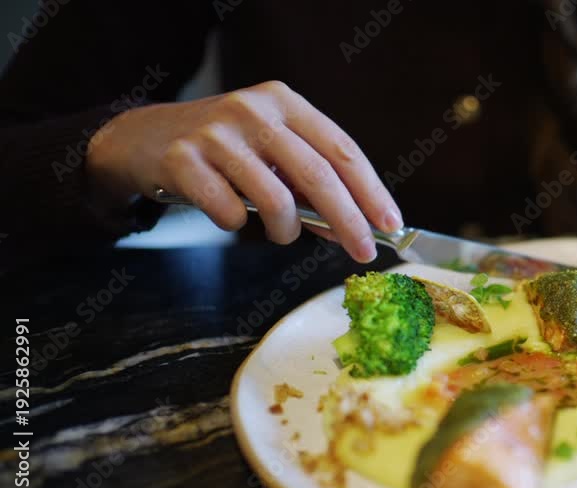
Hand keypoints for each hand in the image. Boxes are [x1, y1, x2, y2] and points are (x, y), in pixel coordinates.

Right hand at [86, 80, 400, 261]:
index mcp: (284, 102)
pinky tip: (232, 216)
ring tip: (283, 235)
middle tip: (364, 252)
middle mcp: (253, 110)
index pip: (342, 149)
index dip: (371, 190)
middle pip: (317, 174)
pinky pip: (229, 211)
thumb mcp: (270, 152)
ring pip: (276, 198)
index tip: (390, 224)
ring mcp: (216, 133)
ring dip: (287, 230)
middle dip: (347, 220)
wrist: (143, 138)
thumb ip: (309, 184)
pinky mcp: (182, 160)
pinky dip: (239, 225)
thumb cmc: (222, 151)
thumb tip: (351, 228)